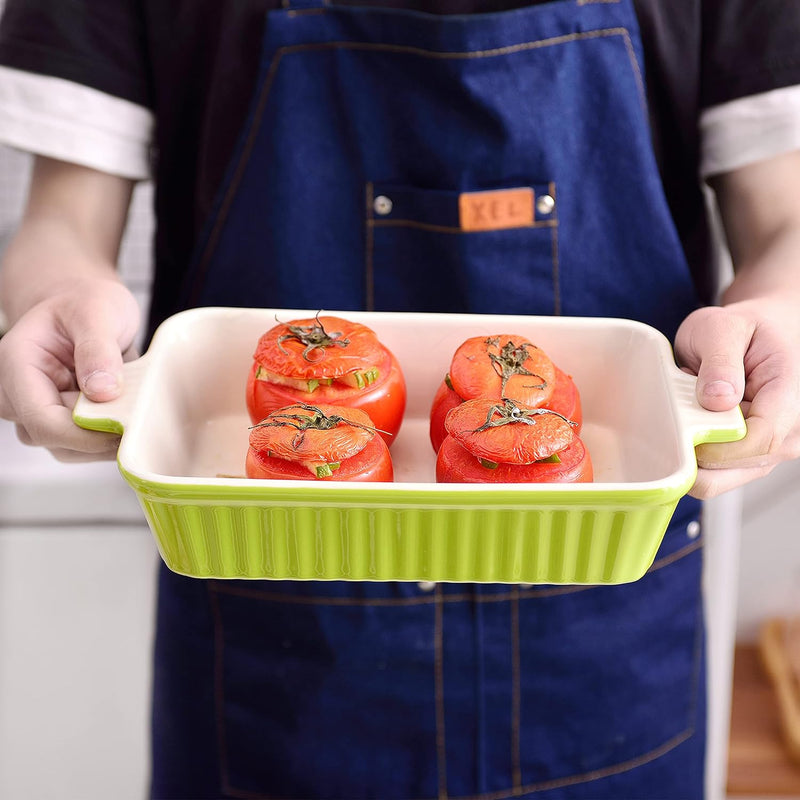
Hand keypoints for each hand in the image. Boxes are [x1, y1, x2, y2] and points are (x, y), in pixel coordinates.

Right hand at [0, 278, 140, 460]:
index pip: (40, 419)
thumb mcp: (97, 311)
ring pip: (68, 449)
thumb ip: (98, 349)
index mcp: (16, 364)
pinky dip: (107, 436)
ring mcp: (36, 411)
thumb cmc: (85, 302)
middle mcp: (17, 394)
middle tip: (139, 417)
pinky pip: (83, 444)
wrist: (82, 304)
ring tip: (133, 407)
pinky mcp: (58, 421)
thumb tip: (102, 392)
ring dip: (104, 439)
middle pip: (52, 440)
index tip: (122, 428)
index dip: (83, 434)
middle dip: (98, 437)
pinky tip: (126, 413)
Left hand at [674, 298, 799, 497]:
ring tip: (690, 413)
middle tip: (679, 415)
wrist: (761, 333)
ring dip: (695, 453)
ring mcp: (773, 449)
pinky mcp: (753, 458)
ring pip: (725, 478)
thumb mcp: (723, 327)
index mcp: (792, 395)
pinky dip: (695, 455)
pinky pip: (717, 473)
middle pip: (740, 467)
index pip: (760, 439)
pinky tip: (692, 426)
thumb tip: (718, 399)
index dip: (716, 445)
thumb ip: (720, 360)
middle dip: (698, 451)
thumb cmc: (744, 329)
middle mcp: (791, 431)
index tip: (684, 430)